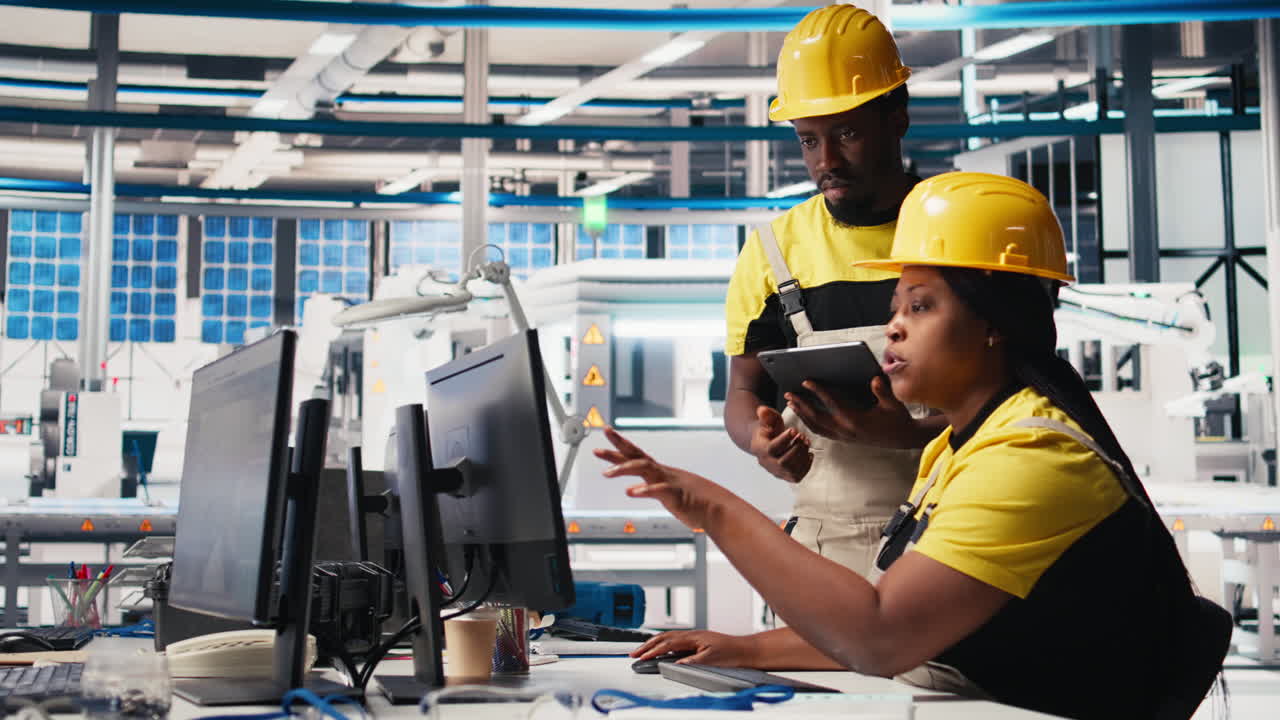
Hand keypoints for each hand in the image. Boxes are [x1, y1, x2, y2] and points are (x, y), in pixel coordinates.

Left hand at [595, 427, 731, 530]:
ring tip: (606, 474)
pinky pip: (658, 490)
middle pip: (636, 454)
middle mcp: (661, 472)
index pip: (635, 452)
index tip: (606, 432)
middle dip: (616, 447)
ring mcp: (668, 481)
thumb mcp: (668, 489)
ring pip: (644, 468)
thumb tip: (639, 486)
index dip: (619, 443)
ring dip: (623, 469)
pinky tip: (631, 492)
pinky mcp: (675, 495)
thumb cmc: (693, 500)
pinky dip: (644, 490)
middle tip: (598, 443)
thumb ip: (653, 485)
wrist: (716, 508)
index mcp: (658, 470)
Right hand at [631, 630, 755, 667]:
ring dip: (654, 644)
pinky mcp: (697, 642)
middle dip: (647, 645)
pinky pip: (675, 641)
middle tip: (634, 653)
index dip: (653, 651)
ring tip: (642, 650)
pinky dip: (663, 645)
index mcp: (693, 637)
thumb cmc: (732, 653)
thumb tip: (676, 663)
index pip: (667, 644)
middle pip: (664, 638)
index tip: (641, 657)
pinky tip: (661, 650)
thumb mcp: (711, 659)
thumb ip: (692, 661)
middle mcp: (692, 635)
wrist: (745, 650)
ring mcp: (694, 638)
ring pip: (668, 638)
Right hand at [748, 405, 811, 482]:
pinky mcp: (785, 476)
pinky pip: (797, 477)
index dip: (785, 440)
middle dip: (796, 449)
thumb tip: (762, 409)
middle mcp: (765, 463)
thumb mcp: (767, 419)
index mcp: (759, 448)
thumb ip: (766, 414)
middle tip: (803, 437)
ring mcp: (775, 471)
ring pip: (791, 471)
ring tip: (807, 442)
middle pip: (782, 463)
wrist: (768, 441)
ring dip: (802, 457)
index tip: (795, 429)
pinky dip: (806, 467)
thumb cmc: (769, 427)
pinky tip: (809, 454)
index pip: (772, 448)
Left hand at [786, 376, 922, 448]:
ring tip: (791, 403)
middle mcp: (846, 430)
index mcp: (856, 420)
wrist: (903, 438)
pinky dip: (810, 423)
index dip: (818, 391)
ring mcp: (844, 437)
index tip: (806, 382)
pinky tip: (804, 416)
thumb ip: (882, 391)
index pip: (832, 403)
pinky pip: (822, 432)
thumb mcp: (893, 403)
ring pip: (816, 427)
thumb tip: (874, 379)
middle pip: (817, 417)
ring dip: (802, 415)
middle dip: (801, 405)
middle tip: (788, 394)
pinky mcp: (844, 440)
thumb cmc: (898, 418)